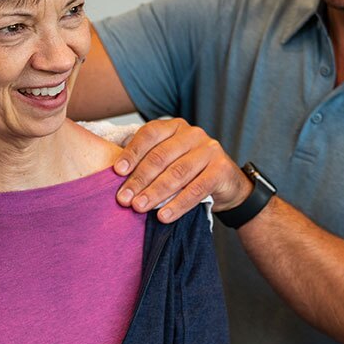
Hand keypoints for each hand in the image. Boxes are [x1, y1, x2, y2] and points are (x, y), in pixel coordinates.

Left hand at [113, 118, 252, 222]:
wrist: (227, 183)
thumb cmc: (189, 172)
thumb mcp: (168, 161)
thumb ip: (148, 163)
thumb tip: (116, 180)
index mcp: (174, 127)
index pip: (149, 134)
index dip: (132, 153)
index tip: (117, 173)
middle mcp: (193, 134)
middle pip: (161, 156)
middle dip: (140, 179)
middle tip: (124, 199)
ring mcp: (209, 150)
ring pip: (177, 172)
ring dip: (155, 192)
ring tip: (139, 207)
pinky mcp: (222, 169)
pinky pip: (197, 189)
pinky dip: (178, 204)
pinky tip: (164, 216)